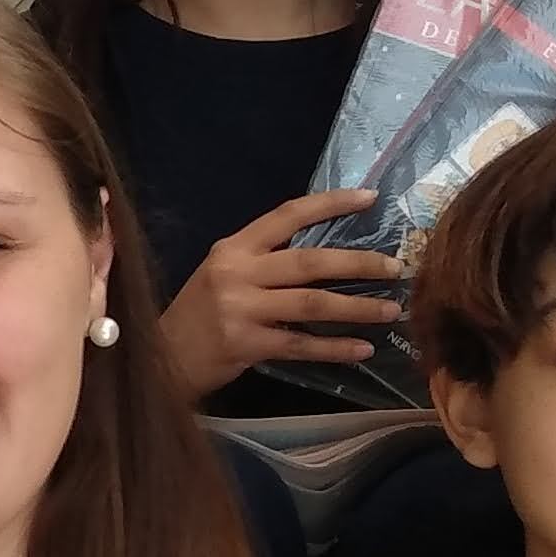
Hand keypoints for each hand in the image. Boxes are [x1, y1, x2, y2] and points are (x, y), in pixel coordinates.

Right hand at [157, 190, 412, 397]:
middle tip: (395, 267)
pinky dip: (335, 348)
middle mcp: (236, 273)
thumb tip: (326, 254)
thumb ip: (264, 261)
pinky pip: (301, 345)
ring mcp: (240, 309)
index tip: (370, 198)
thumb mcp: (223, 274)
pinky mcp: (245, 344)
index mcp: (234, 247)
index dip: (330, 204)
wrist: (160, 358)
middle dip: (358, 263)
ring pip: (312, 304)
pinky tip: (362, 349)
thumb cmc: (199, 314)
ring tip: (390, 310)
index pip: (288, 215)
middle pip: (309, 262)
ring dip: (356, 308)